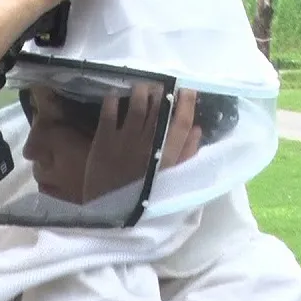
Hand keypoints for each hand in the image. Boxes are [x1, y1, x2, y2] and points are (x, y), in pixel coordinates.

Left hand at [81, 84, 201, 201]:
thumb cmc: (142, 198)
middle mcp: (148, 143)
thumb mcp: (170, 180)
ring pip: (136, 104)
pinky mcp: (103, 140)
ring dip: (140, 90)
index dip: (186, 103)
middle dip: (161, 92)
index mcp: (167, 156)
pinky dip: (113, 99)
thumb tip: (197, 129)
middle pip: (159, 107)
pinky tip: (115, 96)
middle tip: (161, 87)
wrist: (109, 214)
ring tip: (142, 88)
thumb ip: (185, 156)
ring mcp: (125, 139)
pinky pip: (109, 111)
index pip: (182, 123)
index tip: (187, 90)